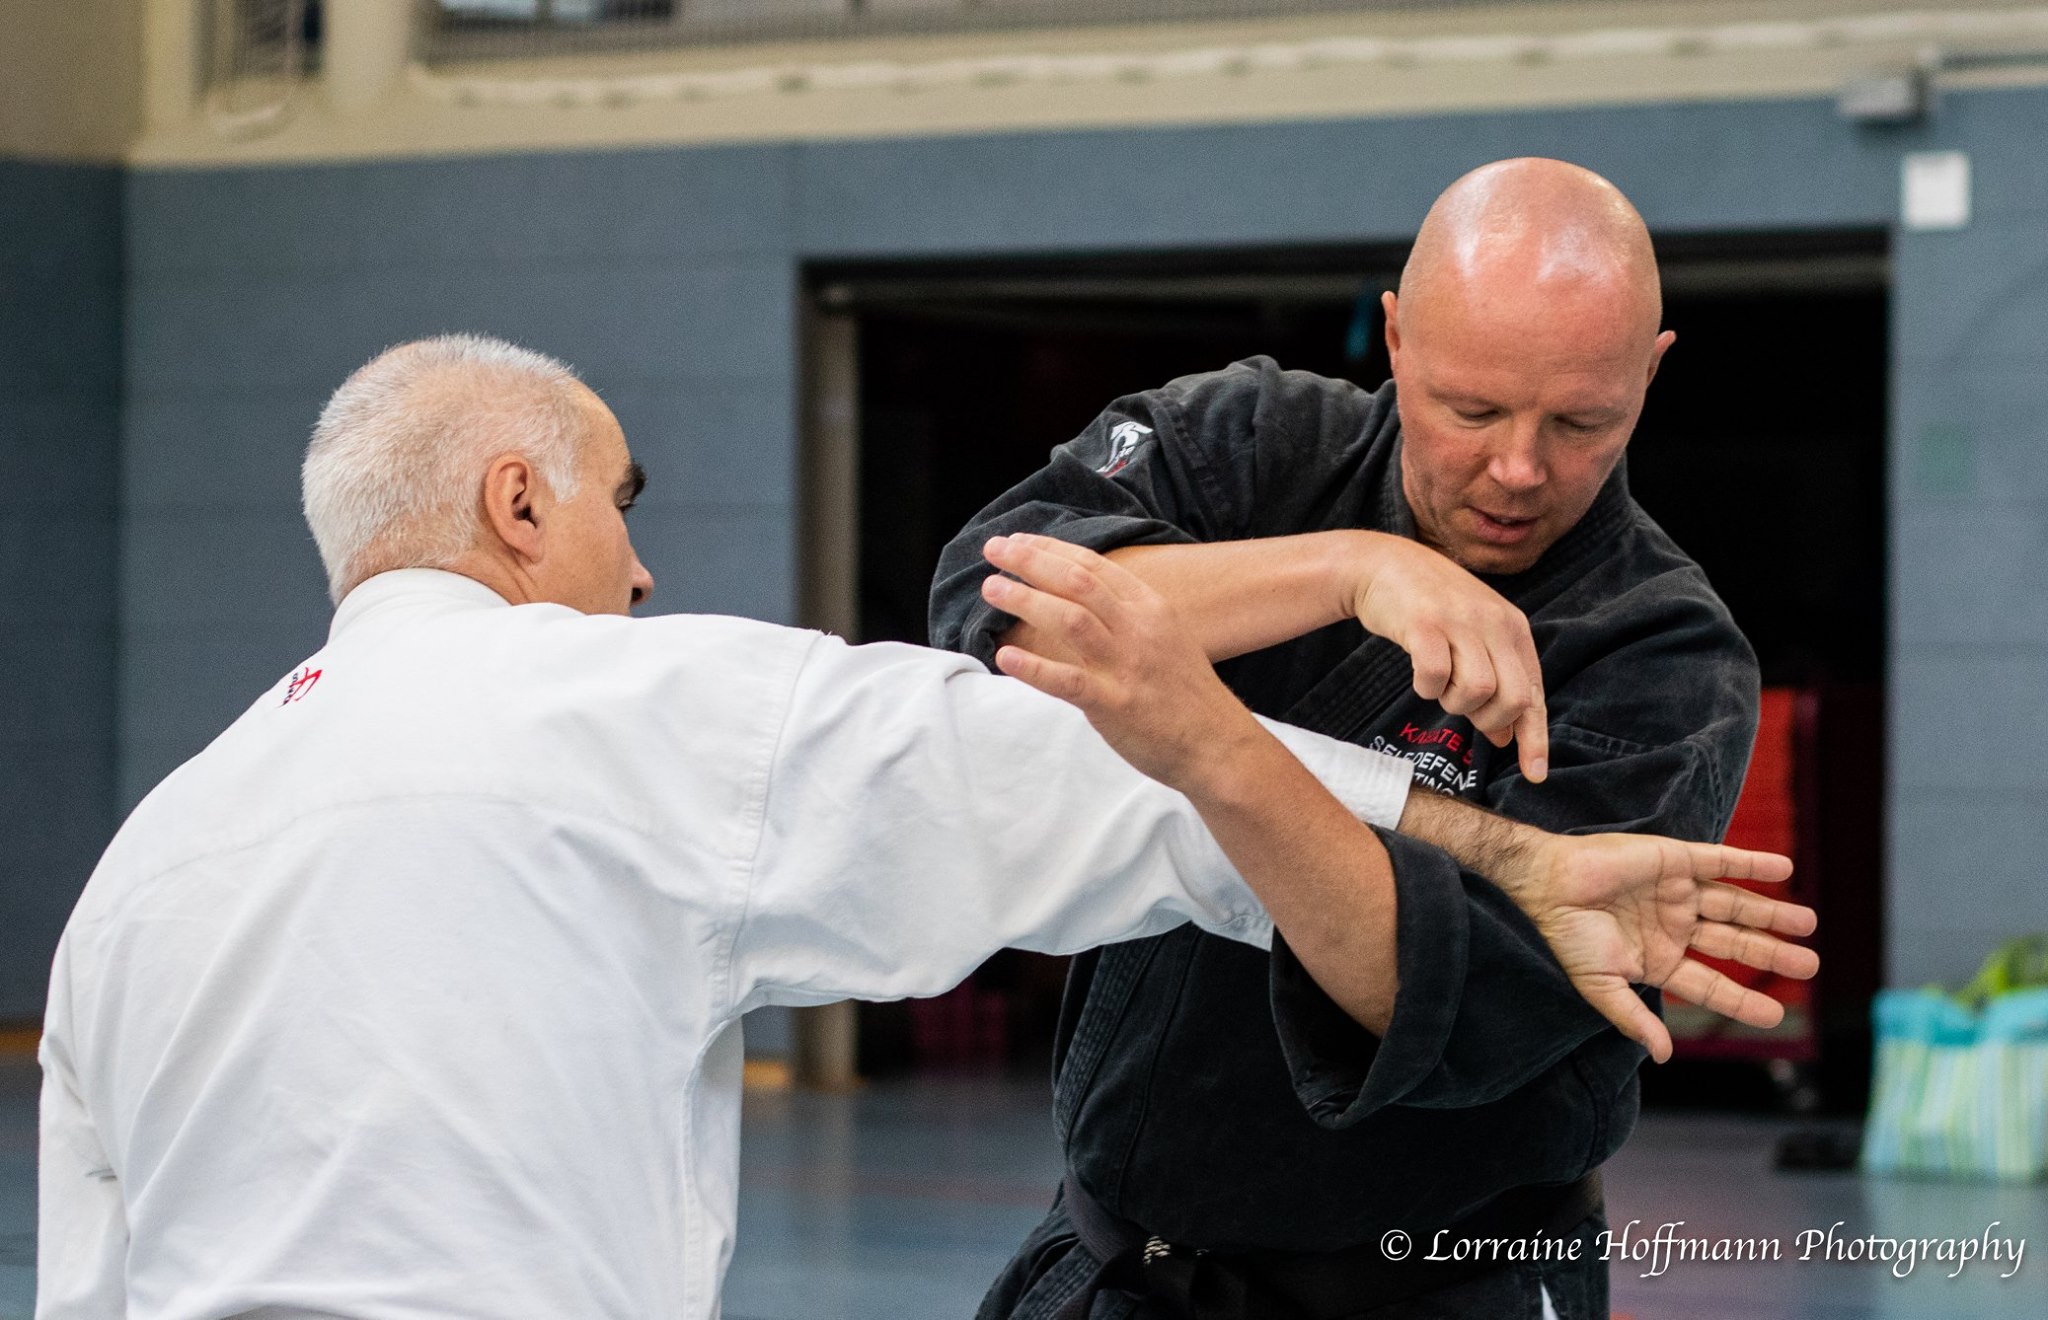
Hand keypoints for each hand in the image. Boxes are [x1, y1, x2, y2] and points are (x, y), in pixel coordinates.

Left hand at [979, 533, 1261, 790]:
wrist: (1218, 744)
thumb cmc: (1186, 693)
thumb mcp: (1166, 637)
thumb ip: (1127, 616)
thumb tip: (1079, 598)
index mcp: (1150, 608)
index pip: (1093, 566)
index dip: (1051, 548)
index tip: (1019, 539)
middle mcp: (1138, 629)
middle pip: (1077, 581)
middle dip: (1031, 560)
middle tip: (994, 550)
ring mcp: (1126, 666)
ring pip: (1070, 619)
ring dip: (1026, 599)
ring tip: (992, 588)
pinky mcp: (1115, 704)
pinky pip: (1067, 681)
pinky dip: (1033, 667)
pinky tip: (1004, 656)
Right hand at [1347, 532, 1548, 781]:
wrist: (1384, 564)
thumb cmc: (1431, 609)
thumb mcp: (1473, 640)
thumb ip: (1494, 683)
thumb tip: (1505, 738)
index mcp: (1512, 628)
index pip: (1534, 693)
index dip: (1535, 738)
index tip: (1535, 775)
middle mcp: (1493, 623)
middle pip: (1512, 698)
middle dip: (1490, 720)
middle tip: (1465, 712)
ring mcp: (1459, 621)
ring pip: (1477, 690)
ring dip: (1454, 703)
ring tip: (1440, 686)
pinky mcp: (1424, 622)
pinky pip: (1435, 675)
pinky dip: (1427, 687)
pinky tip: (1421, 677)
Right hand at [1502, 832, 1816, 1062]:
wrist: (1547, 883)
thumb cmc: (1569, 935)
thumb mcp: (1600, 985)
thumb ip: (1633, 1017)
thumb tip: (1663, 1056)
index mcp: (1660, 959)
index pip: (1711, 984)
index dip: (1742, 1000)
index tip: (1776, 1014)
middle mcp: (1676, 926)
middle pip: (1734, 943)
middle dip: (1771, 954)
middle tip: (1809, 965)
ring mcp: (1678, 892)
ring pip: (1735, 904)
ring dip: (1772, 913)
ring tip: (1808, 923)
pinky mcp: (1675, 859)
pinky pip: (1721, 861)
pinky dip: (1753, 865)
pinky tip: (1784, 871)